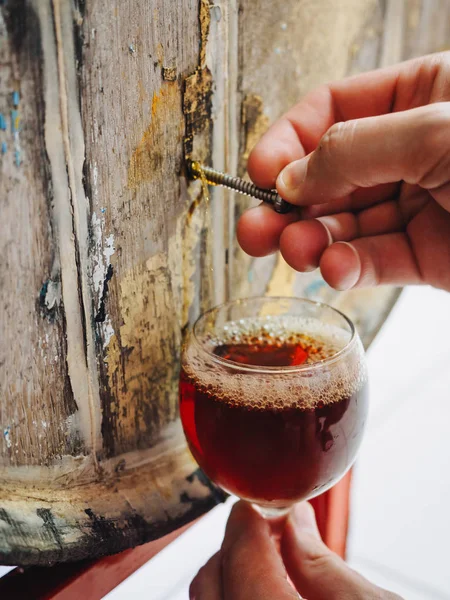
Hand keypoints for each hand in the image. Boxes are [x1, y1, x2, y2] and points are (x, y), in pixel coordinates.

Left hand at [190, 501, 400, 598]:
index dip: (246, 524)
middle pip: (211, 585)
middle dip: (233, 547)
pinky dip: (233, 596)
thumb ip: (324, 566)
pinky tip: (263, 587)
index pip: (243, 564)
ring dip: (230, 573)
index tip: (255, 505)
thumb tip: (291, 520)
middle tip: (261, 528)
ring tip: (263, 557)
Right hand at [237, 52, 449, 291]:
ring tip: (295, 252)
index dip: (290, 140)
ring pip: (346, 224)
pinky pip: (375, 262)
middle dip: (290, 206)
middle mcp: (413, 150)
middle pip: (330, 174)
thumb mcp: (435, 131)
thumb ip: (353, 150)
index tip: (261, 173)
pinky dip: (348, 268)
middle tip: (256, 230)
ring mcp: (420, 205)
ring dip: (313, 241)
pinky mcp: (428, 255)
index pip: (333, 109)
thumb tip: (290, 179)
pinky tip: (333, 269)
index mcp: (419, 98)